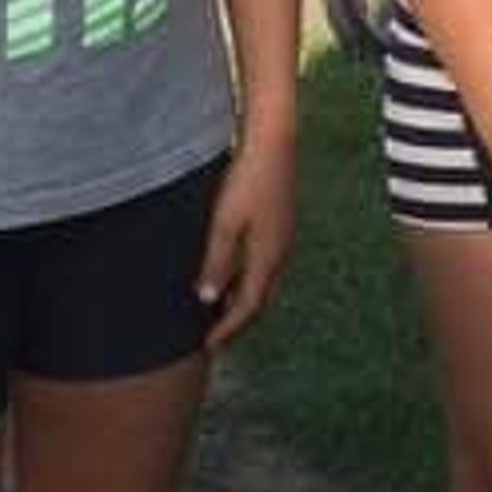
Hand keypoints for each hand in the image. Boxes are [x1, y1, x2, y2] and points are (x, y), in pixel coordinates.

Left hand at [193, 134, 298, 348]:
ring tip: (221, 312)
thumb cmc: (247, 181)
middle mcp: (280, 254)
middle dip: (239, 322)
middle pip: (261, 299)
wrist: (274, 144)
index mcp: (268, 258)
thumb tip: (208, 299)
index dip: (228, 329)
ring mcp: (283, 239)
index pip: (248, 307)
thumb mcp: (224, 224)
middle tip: (216, 337)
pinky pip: (266, 266)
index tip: (209, 346)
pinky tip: (233, 274)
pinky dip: (249, 281)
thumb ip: (217, 263)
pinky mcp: (280, 226)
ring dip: (245, 301)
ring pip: (265, 282)